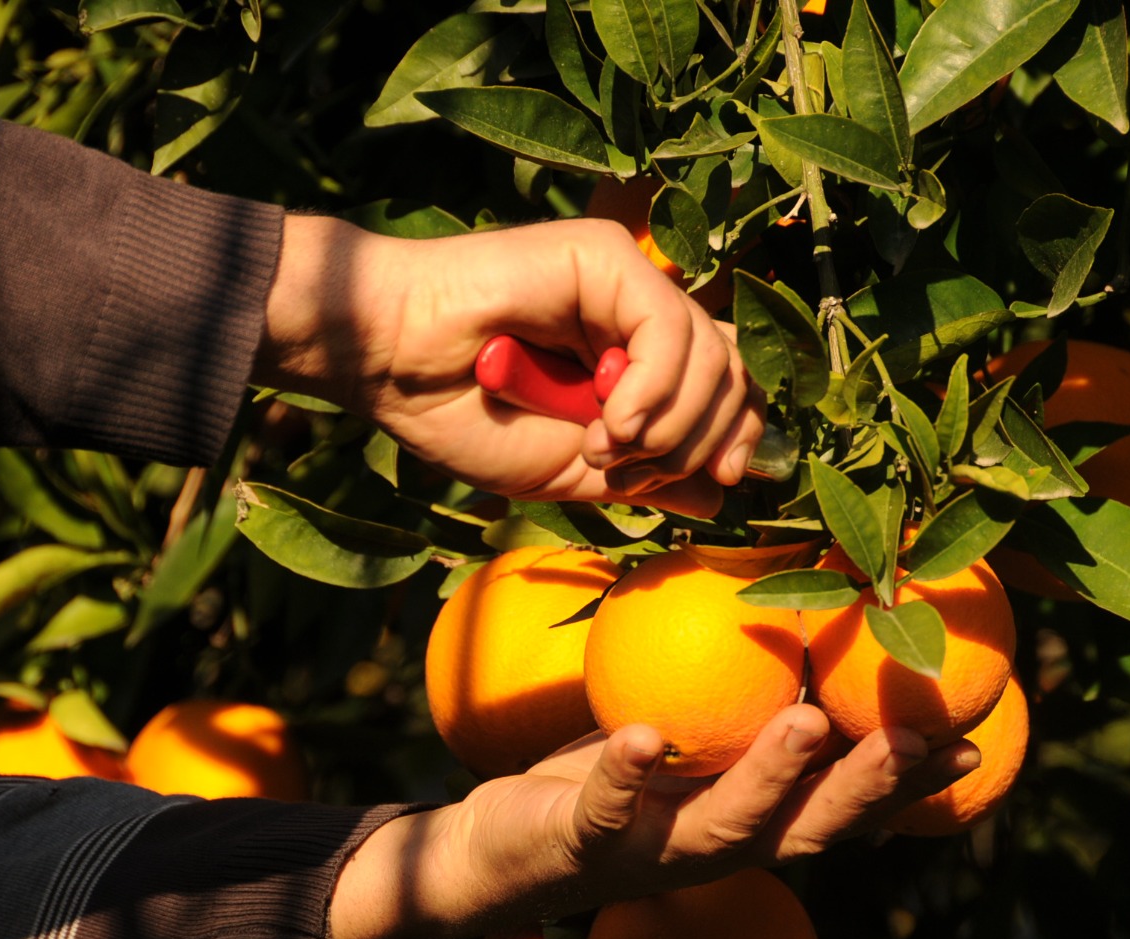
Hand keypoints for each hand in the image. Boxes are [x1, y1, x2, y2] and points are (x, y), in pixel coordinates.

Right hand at [253, 215, 763, 515]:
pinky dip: (651, 389)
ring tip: (604, 447)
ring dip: (668, 423)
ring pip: (711, 353)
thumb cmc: (463, 416)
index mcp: (632, 359)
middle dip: (700, 439)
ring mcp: (624, 280)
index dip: (738, 433)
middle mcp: (637, 313)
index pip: (726, 387)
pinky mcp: (605, 257)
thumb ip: (647, 476)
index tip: (721, 479)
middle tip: (631, 472)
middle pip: (732, 370)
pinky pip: (669, 328)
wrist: (391, 367)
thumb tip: (722, 491)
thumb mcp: (570, 469)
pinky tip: (610, 420)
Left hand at [329, 706, 978, 938]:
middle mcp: (718, 848)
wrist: (507, 849)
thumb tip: (807, 605)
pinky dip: (624, 777)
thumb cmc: (618, 778)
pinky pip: (605, 811)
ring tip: (807, 720)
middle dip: (866, 788)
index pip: (846, 807)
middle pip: (809, 829)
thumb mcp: (694, 735)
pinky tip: (643, 736)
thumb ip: (750, 697)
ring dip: (770, 778)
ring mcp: (652, 853)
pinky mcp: (582, 845)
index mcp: (754, 820)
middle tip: (916, 739)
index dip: (909, 784)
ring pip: (726, 828)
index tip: (969, 740)